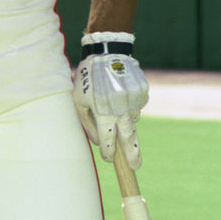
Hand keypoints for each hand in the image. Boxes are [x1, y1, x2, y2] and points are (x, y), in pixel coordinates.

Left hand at [72, 33, 148, 166]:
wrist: (107, 53)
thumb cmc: (87, 79)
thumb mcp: (78, 101)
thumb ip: (88, 124)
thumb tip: (99, 142)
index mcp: (103, 112)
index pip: (108, 140)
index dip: (108, 152)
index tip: (109, 158)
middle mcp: (121, 109)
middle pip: (129, 138)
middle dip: (132, 154)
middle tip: (135, 166)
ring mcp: (133, 101)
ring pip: (133, 120)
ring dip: (126, 121)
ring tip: (114, 106)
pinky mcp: (142, 92)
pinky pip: (137, 106)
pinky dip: (130, 106)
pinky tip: (120, 95)